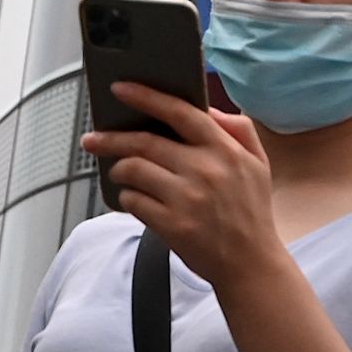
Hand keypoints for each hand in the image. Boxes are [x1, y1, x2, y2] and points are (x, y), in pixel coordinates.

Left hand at [81, 82, 283, 285]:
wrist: (250, 263)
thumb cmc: (251, 210)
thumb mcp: (258, 163)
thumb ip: (238, 129)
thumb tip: (206, 108)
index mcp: (225, 150)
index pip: (181, 112)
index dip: (147, 97)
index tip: (120, 88)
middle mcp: (205, 170)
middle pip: (144, 142)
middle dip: (111, 138)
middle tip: (93, 139)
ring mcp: (187, 198)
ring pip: (133, 170)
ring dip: (120, 170)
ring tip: (121, 173)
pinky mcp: (172, 224)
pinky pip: (133, 201)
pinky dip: (128, 197)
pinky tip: (137, 198)